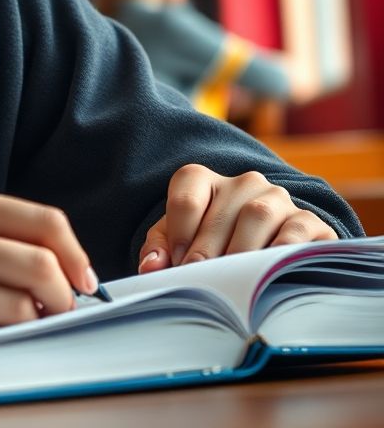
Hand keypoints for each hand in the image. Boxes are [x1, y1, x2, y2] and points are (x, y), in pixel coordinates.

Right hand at [0, 180, 99, 351]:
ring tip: (22, 323)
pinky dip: (13, 327)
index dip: (72, 251)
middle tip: (68, 306)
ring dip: (45, 308)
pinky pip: (6, 310)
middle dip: (72, 279)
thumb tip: (47, 272)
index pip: (39, 216)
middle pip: (47, 238)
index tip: (80, 280)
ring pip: (35, 275)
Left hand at [138, 164, 337, 272]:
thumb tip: (151, 267)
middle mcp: (243, 183)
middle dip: (208, 250)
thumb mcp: (180, 240)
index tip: (177, 264)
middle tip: (200, 279)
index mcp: (204, 180)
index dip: (178, 234)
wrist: (269, 250)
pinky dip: (282, 251)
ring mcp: (277, 198)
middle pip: (222, 212)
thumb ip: (160, 248)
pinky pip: (297, 229)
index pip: (186, 197)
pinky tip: (270, 271)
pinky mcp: (308, 220)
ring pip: (257, 215)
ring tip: (232, 279)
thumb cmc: (213, 244)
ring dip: (242, 250)